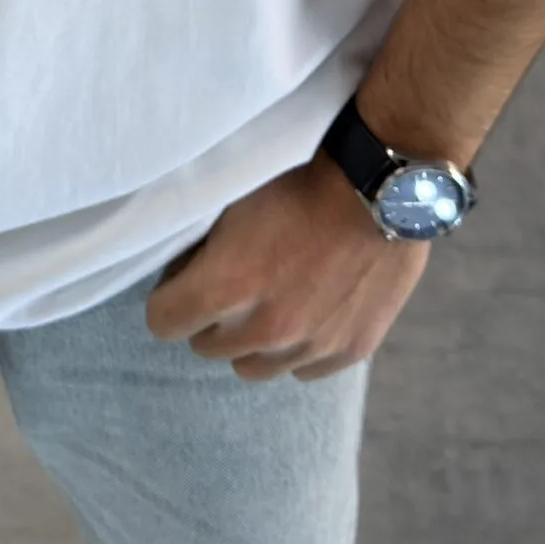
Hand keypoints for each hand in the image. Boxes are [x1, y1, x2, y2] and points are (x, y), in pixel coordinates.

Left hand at [145, 151, 431, 379]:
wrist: (382, 180)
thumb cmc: (302, 174)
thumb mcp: (232, 197)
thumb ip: (200, 246)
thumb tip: (181, 268)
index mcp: (226, 288)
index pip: (162, 323)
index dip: (171, 296)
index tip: (187, 278)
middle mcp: (266, 329)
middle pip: (208, 347)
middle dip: (212, 317)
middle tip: (236, 280)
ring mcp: (311, 346)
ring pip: (255, 366)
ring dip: (255, 339)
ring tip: (274, 296)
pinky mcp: (351, 349)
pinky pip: (305, 368)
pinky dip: (302, 346)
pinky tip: (313, 305)